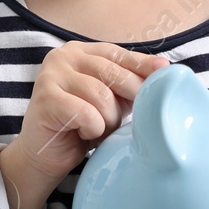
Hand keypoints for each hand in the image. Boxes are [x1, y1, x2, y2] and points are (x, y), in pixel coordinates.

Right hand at [0, 43, 168, 208]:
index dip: (141, 64)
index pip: (117, 53)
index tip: (165, 71)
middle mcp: (62, 57)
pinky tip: (82, 133)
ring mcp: (51, 75)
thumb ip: (127, 83)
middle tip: (120, 121)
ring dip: (108, 120)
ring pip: (102, 96)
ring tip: (97, 129)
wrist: (43, 156)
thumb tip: (163, 69)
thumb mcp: (109, 99)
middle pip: (113, 73)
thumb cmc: (79, 127)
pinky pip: (87, 114)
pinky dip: (92, 130)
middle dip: (128, 100)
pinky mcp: (46, 98)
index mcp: (79, 52)